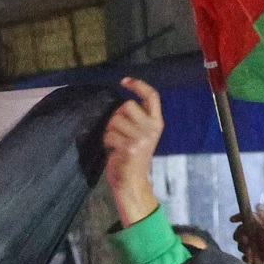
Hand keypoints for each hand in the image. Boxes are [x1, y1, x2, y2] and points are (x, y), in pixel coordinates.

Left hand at [103, 77, 164, 225]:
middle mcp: (152, 128)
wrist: (132, 182)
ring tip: (116, 142)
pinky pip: (109, 134)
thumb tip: (121, 103)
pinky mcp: (130, 147)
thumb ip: (138, 118)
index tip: (124, 81)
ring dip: (110, 130)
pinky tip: (113, 150)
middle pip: (127, 105)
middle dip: (116, 116)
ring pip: (115, 119)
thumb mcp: (142, 135)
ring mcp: (142, 138)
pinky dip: (106, 141)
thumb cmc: (133, 157)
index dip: (138, 85)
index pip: (152, 96)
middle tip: (118, 130)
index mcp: (157, 123)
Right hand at [232, 205, 263, 263]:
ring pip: (242, 244)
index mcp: (262, 226)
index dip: (239, 218)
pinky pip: (245, 255)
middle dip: (239, 236)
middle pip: (241, 232)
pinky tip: (251, 259)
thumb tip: (257, 206)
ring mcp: (256, 245)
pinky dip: (246, 257)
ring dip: (243, 248)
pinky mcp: (256, 256)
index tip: (232, 220)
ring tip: (250, 253)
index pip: (247, 219)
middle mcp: (257, 234)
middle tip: (245, 241)